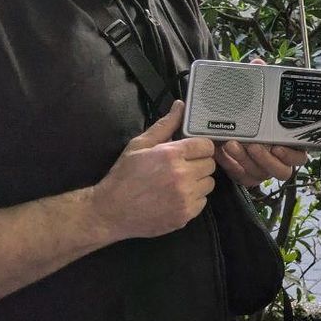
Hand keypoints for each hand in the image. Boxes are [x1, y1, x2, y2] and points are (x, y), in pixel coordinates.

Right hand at [91, 100, 216, 239]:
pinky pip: (203, 201)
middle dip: (198, 163)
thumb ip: (165, 125)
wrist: (110, 212)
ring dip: (198, 181)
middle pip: (210, 164)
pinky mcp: (186, 215)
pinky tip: (176, 197)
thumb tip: (180, 105)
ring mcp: (185, 197)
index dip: (199, 146)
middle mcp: (182, 176)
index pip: (206, 145)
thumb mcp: (139, 145)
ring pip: (209, 183)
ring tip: (179, 182)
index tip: (190, 151)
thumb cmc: (124, 176)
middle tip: (182, 166)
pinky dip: (194, 199)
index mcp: (172, 155)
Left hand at [213, 56, 309, 185]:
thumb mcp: (256, 97)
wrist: (229, 126)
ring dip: (247, 161)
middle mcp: (278, 159)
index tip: (278, 145)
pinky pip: (243, 177)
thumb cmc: (252, 113)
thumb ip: (259, 82)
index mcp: (289, 143)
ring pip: (261, 174)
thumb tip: (258, 63)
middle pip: (283, 171)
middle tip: (254, 145)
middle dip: (267, 159)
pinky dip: (233, 166)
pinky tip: (223, 153)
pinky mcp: (247, 175)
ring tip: (234, 145)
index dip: (291, 154)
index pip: (300, 156)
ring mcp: (262, 169)